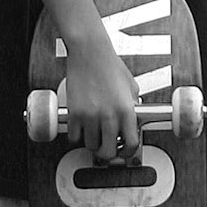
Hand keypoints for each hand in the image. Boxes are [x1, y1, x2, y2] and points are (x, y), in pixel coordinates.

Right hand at [62, 33, 140, 164]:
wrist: (90, 53)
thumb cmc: (110, 66)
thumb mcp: (131, 87)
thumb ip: (132, 106)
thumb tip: (133, 122)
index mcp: (127, 110)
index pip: (131, 144)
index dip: (129, 152)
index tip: (125, 152)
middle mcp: (109, 116)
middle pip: (108, 152)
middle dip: (108, 153)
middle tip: (107, 147)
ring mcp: (90, 116)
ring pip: (90, 145)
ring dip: (92, 142)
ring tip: (95, 132)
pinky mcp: (74, 113)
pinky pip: (74, 137)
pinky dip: (78, 135)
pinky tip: (83, 127)